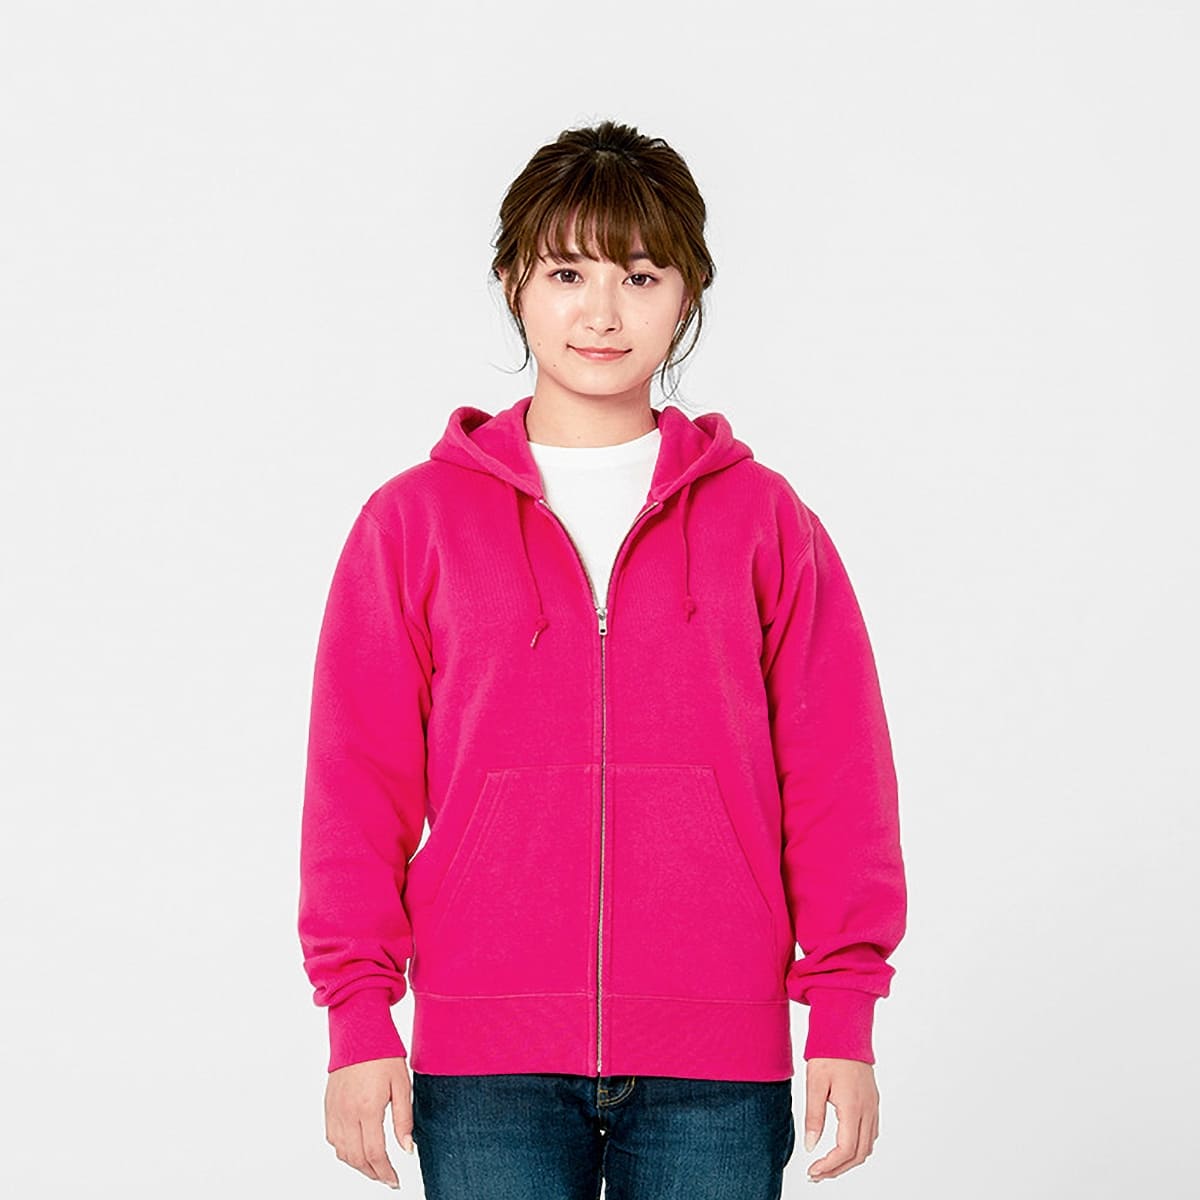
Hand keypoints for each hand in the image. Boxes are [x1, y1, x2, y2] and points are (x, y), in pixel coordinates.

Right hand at [324, 1056, 413, 1188]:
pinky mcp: (328, 1106)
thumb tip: (406, 1149)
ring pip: (342, 1152)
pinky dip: (344, 1151)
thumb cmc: (383, 1054)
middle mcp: (347, 1113)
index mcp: (368, 1108)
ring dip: (358, 1165)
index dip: (385, 1172)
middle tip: (387, 1177)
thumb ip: (404, 1120)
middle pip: (357, 1158)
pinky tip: (357, 1149)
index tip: (395, 1181)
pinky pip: (332, 1138)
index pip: (374, 1153)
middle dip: (373, 1173)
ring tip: (375, 1166)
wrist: (359, 1032)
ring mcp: (335, 1110)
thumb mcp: (402, 1085)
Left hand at [802, 1057, 878, 1181]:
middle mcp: (868, 1110)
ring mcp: (873, 1106)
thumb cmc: (829, 1053)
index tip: (813, 1170)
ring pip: (867, 1146)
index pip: (846, 1149)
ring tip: (827, 1164)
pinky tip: (841, 1146)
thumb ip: (813, 1117)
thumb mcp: (814, 1084)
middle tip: (817, 1173)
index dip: (830, 1166)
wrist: (846, 1030)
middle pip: (859, 1154)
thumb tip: (810, 1146)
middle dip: (838, 1169)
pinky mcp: (873, 1102)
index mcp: (853, 1106)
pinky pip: (870, 1134)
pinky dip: (857, 1147)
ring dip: (849, 1160)